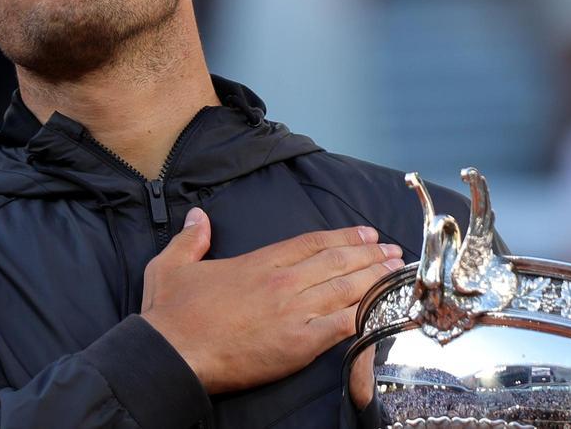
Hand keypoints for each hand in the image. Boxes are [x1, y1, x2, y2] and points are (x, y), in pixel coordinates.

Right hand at [141, 208, 403, 393]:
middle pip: (339, 262)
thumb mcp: (172, 265)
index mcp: (261, 262)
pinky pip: (344, 325)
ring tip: (399, 273)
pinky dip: (368, 315)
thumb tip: (197, 217)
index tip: (366, 234)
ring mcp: (295, 312)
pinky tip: (386, 310)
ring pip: (348, 288)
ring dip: (377, 278)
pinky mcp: (300, 343)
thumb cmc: (171, 314)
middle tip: (395, 252)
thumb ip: (190, 239)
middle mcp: (284, 282)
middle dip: (372, 255)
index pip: (313, 242)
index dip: (344, 236)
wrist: (172, 352)